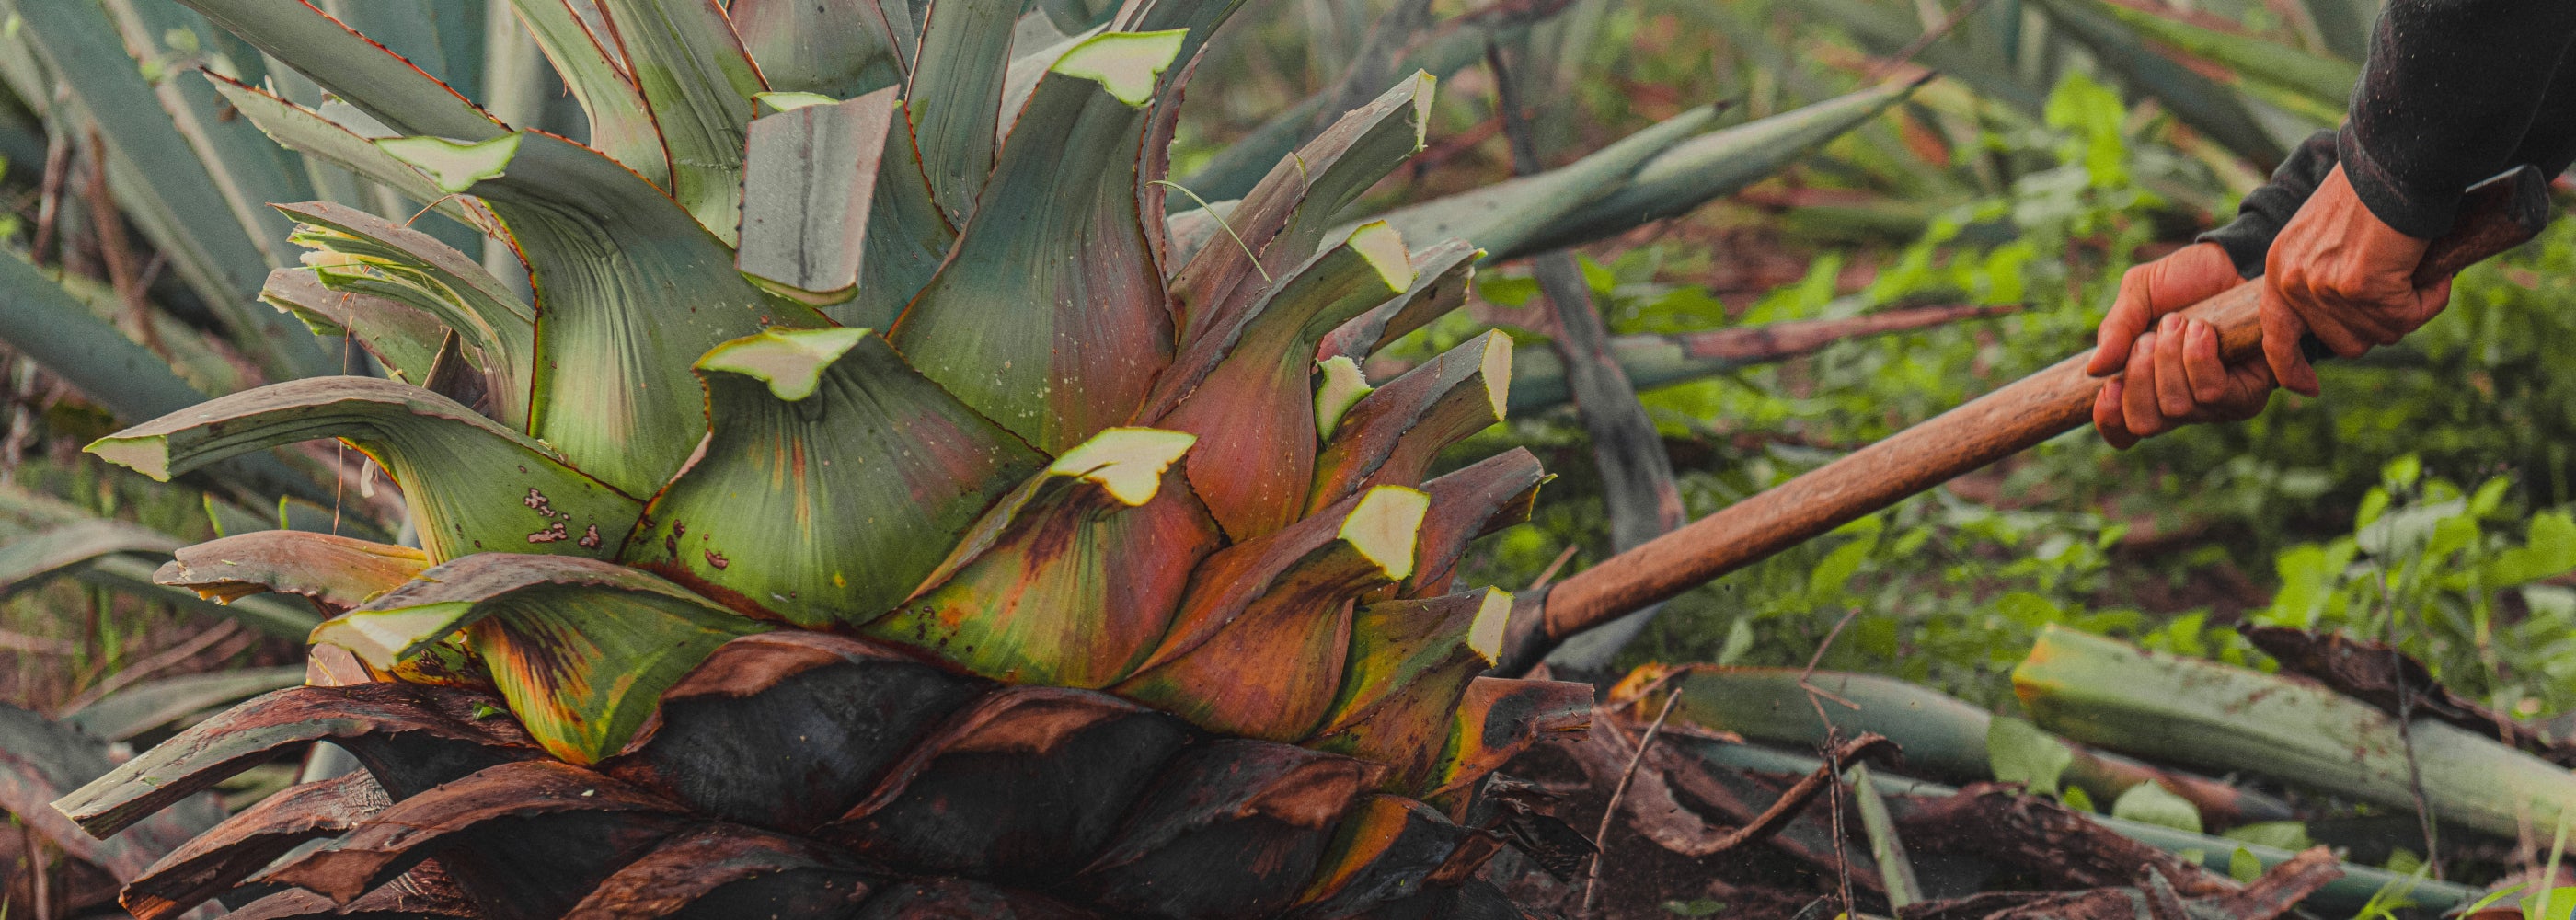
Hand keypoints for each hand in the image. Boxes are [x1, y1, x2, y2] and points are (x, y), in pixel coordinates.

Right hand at [2087, 243, 2275, 447]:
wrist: (2238, 261)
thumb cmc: (2189, 280)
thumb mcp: (2139, 293)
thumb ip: (2116, 330)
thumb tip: (2094, 370)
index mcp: (2149, 387)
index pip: (2124, 430)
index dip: (2109, 418)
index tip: (2108, 385)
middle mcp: (2181, 403)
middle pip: (2145, 424)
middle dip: (2138, 377)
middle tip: (2146, 339)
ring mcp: (2214, 405)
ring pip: (2176, 407)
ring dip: (2169, 358)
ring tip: (2179, 323)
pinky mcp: (2246, 395)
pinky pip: (2210, 393)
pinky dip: (2197, 358)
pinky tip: (2202, 330)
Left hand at [2258, 163, 2449, 395]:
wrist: (2395, 162)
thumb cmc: (2371, 192)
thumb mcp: (2326, 235)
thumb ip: (2325, 275)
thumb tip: (2354, 320)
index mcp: (2280, 268)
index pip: (2274, 336)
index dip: (2291, 367)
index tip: (2307, 387)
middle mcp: (2294, 281)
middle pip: (2343, 343)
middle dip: (2380, 324)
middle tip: (2402, 288)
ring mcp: (2325, 288)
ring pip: (2380, 333)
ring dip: (2408, 310)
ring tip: (2417, 270)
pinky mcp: (2361, 288)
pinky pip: (2407, 317)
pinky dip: (2429, 298)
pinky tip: (2433, 269)